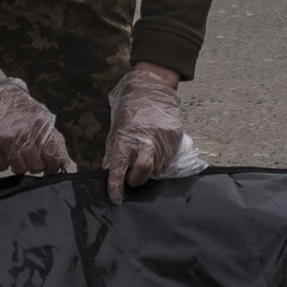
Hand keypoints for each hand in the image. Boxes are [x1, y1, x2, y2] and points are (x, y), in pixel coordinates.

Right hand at [0, 72, 73, 176]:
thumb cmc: (11, 103)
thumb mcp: (37, 114)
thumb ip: (48, 135)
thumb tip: (59, 158)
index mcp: (40, 126)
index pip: (54, 156)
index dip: (54, 165)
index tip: (51, 167)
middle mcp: (25, 135)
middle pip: (36, 167)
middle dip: (33, 164)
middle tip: (28, 156)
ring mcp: (7, 142)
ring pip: (19, 169)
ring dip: (17, 163)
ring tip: (13, 151)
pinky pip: (1, 167)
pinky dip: (1, 162)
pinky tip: (1, 151)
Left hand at [104, 64, 188, 199]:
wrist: (152, 88)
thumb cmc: (130, 108)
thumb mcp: (116, 128)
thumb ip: (114, 150)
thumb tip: (110, 170)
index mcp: (126, 137)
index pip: (119, 167)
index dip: (116, 186)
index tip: (116, 198)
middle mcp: (145, 139)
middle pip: (143, 171)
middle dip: (137, 180)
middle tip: (132, 179)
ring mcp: (163, 139)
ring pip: (157, 167)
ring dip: (150, 167)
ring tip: (145, 154)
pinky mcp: (175, 137)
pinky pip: (169, 158)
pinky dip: (161, 159)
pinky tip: (156, 148)